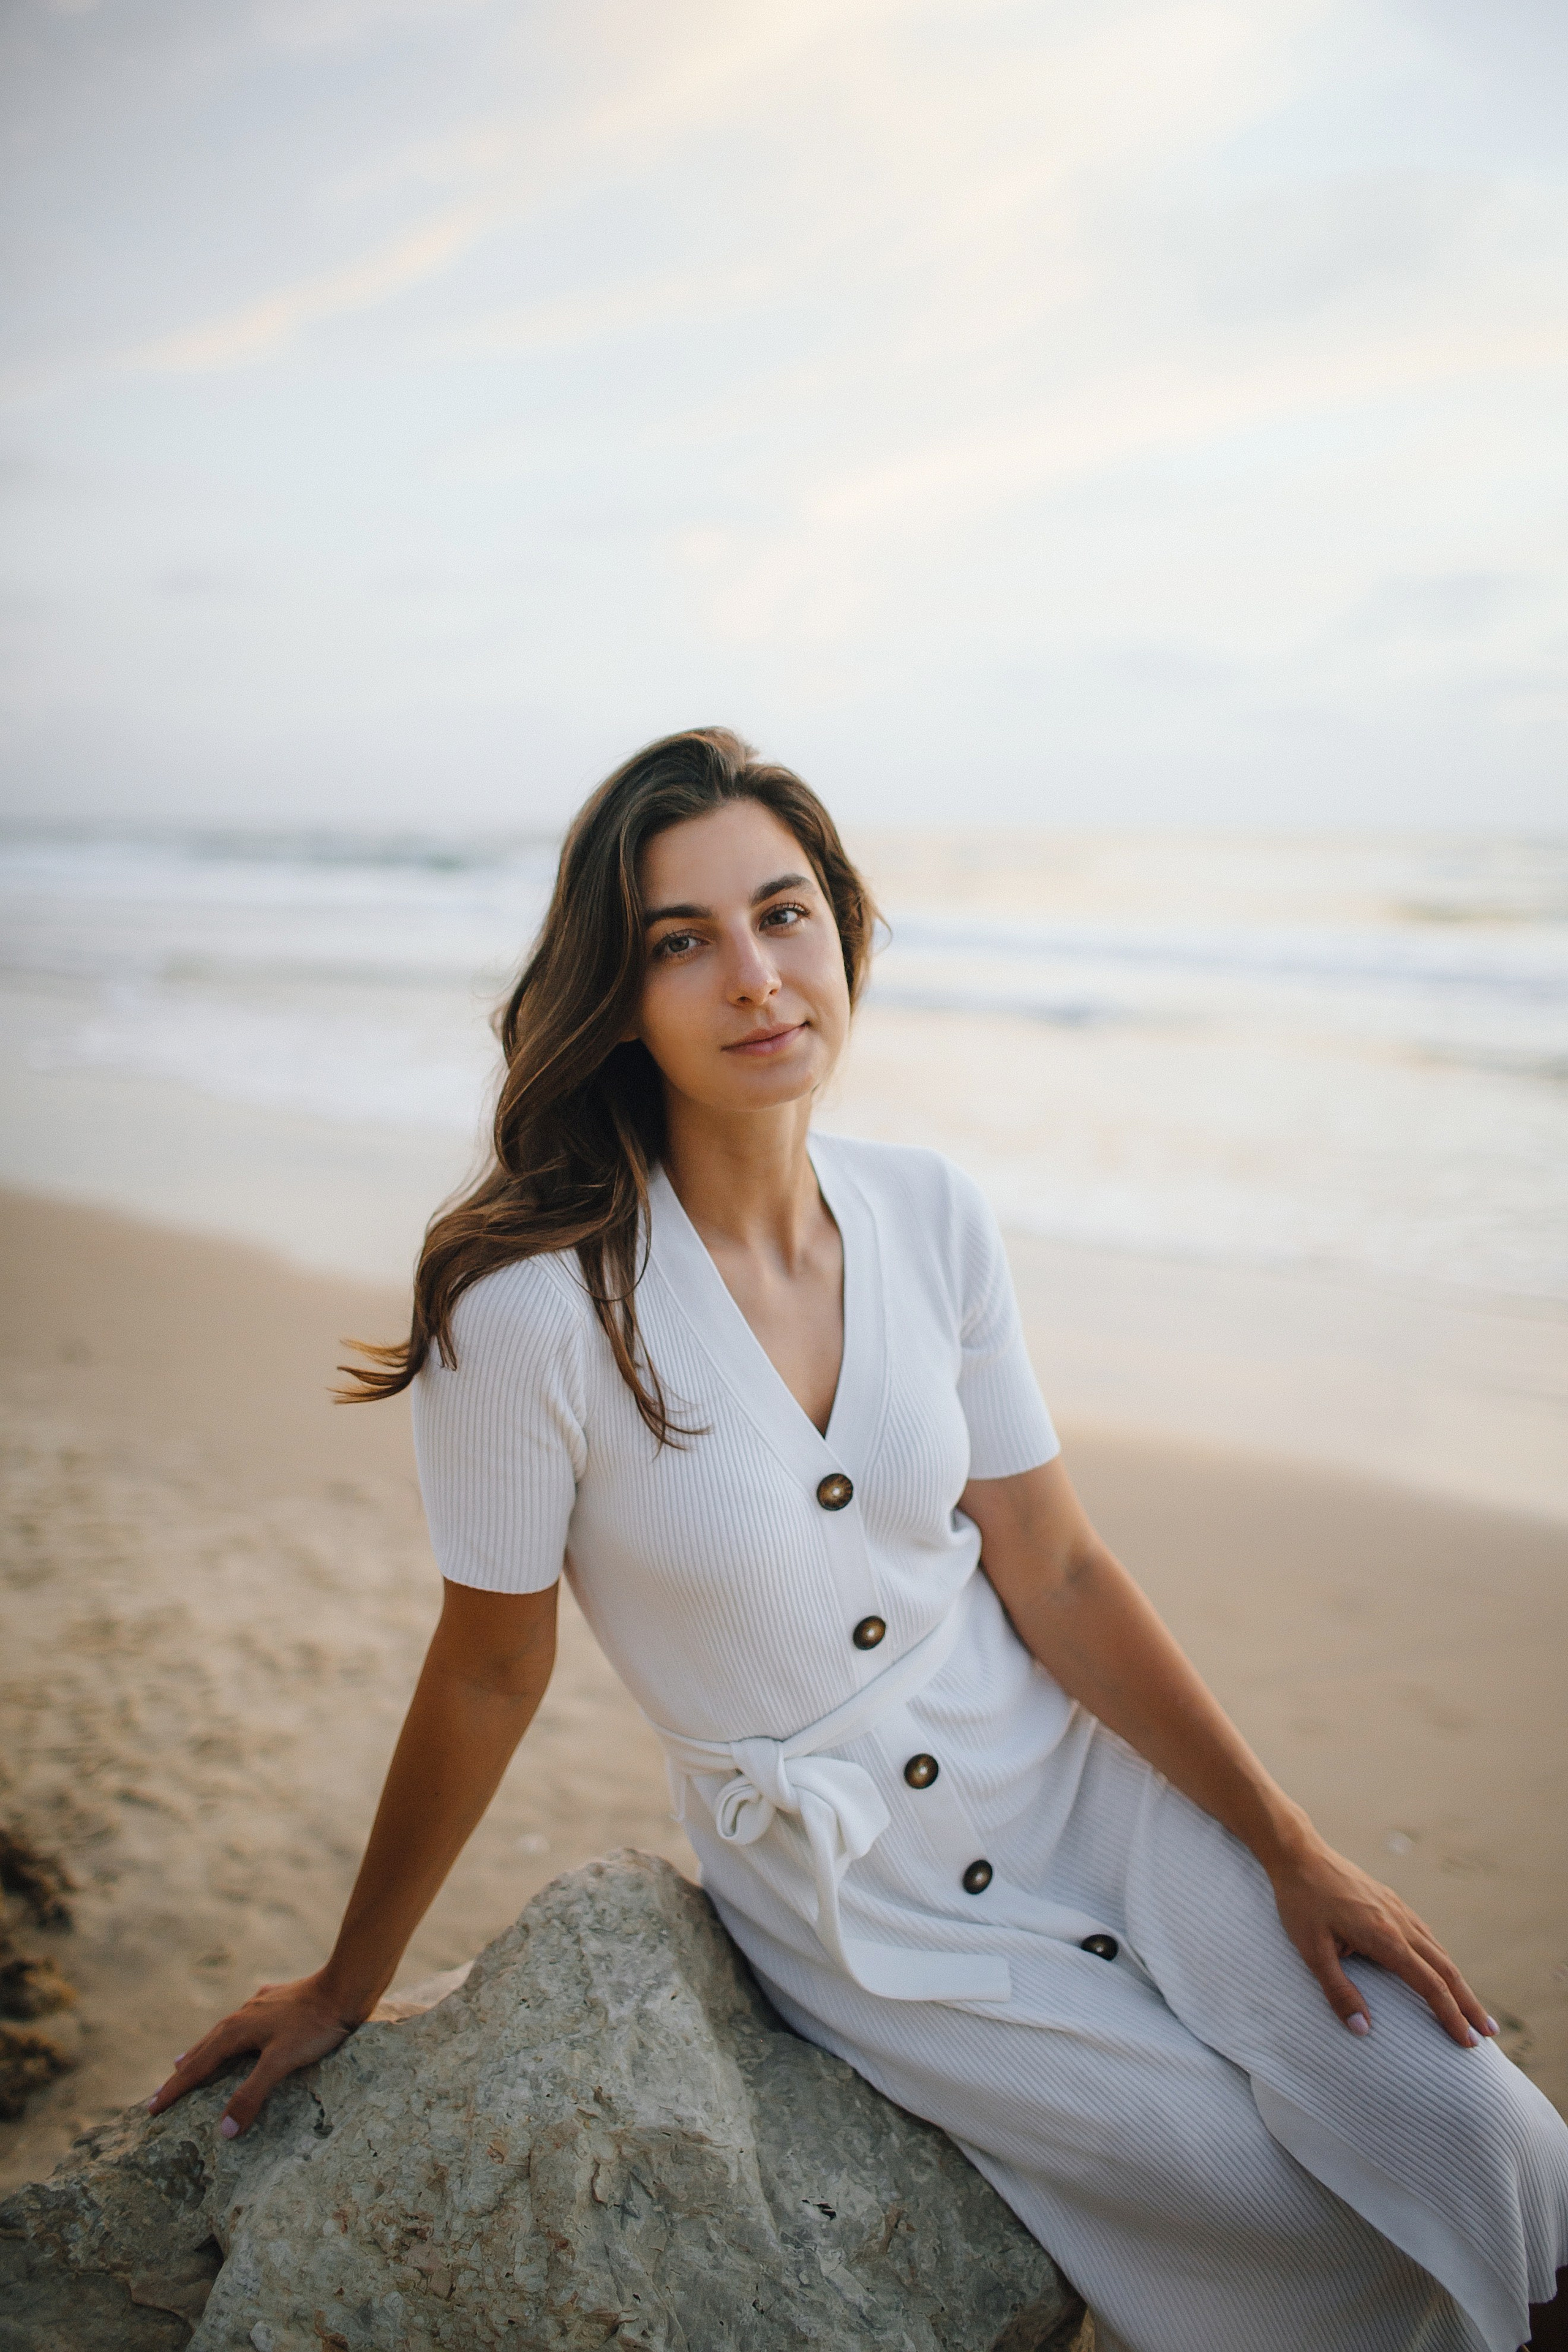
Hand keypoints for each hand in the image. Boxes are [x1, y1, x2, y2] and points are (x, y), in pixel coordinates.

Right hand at [146, 1971, 360, 2137]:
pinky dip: (230, 2035)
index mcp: (235, 2031)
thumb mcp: (281, 2063)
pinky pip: (244, 2021)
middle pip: (203, 2049)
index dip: (174, 2090)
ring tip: (185, 2061)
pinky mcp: (278, 2000)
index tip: (150, 2109)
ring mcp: (259, 2005)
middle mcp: (241, 2016)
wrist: (344, 1987)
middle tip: (160, 2094)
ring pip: (221, 2033)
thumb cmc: (314, 2027)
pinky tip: (238, 2030)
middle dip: (181, 2073)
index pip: (196, 2067)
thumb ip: (251, 2095)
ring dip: (202, 2051)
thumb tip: (223, 2131)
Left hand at [1268, 1836, 1496, 2047]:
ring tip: (1472, 2009)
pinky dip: (1441, 1959)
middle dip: (1468, 2003)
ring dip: (1458, 1982)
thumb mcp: (1311, 1950)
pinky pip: (1426, 1935)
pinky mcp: (1391, 1901)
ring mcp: (1398, 1909)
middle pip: (1446, 1969)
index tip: (1467, 2041)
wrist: (1299, 1854)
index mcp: (1386, 1937)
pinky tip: (1442, 1968)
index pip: (1429, 1984)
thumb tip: (1363, 2030)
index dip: (1450, 2015)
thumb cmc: (1300, 1904)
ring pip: (1439, 1951)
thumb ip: (1338, 1991)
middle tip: (1487, 2033)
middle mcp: (1400, 1923)